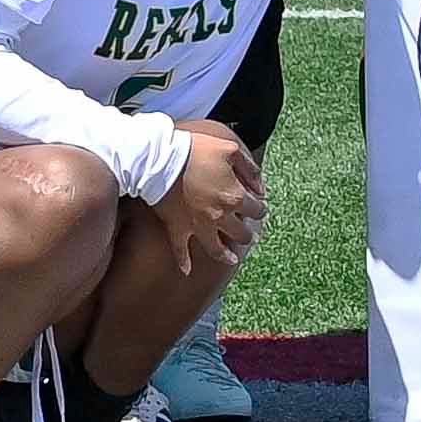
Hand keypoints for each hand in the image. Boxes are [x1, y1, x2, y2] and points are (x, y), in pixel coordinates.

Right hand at [159, 120, 266, 270]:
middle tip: (250, 235)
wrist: (159, 159)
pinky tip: (187, 271)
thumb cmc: (196, 150)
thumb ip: (250, 170)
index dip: (260, 208)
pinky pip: (180, 250)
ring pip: (216, 248)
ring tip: (231, 259)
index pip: (257, 210)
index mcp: (235, 197)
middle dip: (248, 234)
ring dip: (226, 255)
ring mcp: (197, 225)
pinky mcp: (177, 228)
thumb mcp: (231, 150)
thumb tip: (261, 188)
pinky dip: (183, 262)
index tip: (258, 206)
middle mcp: (219, 216)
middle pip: (241, 234)